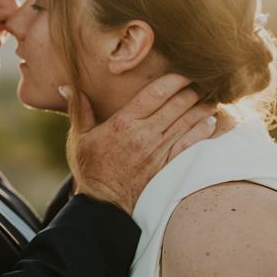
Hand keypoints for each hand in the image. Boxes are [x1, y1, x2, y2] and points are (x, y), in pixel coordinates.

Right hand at [62, 74, 216, 215]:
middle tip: (203, 79)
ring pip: (187, 122)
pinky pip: (189, 145)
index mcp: (123, 123)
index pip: (155, 93)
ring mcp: (158, 151)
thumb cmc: (90, 169)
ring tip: (210, 96)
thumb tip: (66, 86)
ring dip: (201, 107)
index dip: (173, 79)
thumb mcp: (80, 138)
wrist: (103, 206)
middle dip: (191, 89)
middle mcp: (144, 134)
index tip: (184, 70)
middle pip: (176, 105)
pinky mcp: (167, 167)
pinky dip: (202, 132)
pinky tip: (210, 122)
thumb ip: (78, 109)